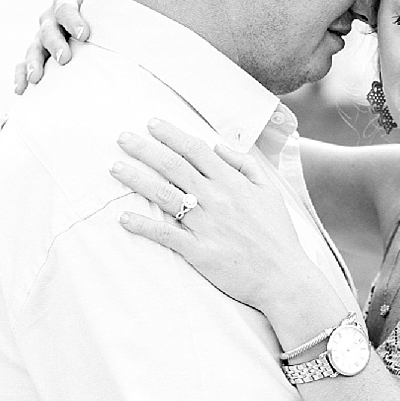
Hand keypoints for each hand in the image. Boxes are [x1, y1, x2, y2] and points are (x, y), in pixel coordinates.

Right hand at [12, 0, 114, 93]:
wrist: (101, 28)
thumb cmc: (107, 11)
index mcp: (66, 2)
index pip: (65, 8)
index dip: (73, 20)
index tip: (84, 35)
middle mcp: (50, 19)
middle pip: (47, 31)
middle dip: (55, 45)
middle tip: (65, 59)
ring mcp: (41, 39)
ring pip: (33, 49)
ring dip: (33, 63)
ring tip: (36, 78)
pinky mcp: (37, 57)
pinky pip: (24, 65)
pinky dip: (20, 76)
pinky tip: (21, 90)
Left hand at [112, 119, 336, 320]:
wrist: (284, 277)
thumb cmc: (278, 234)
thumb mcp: (270, 192)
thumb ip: (246, 165)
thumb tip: (219, 146)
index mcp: (233, 183)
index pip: (196, 150)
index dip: (171, 134)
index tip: (152, 123)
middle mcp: (217, 199)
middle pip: (174, 166)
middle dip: (145, 149)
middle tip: (121, 137)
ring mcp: (206, 225)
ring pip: (164, 195)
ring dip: (137, 179)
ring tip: (114, 167)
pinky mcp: (199, 251)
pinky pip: (166, 235)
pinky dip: (143, 226)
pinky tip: (123, 218)